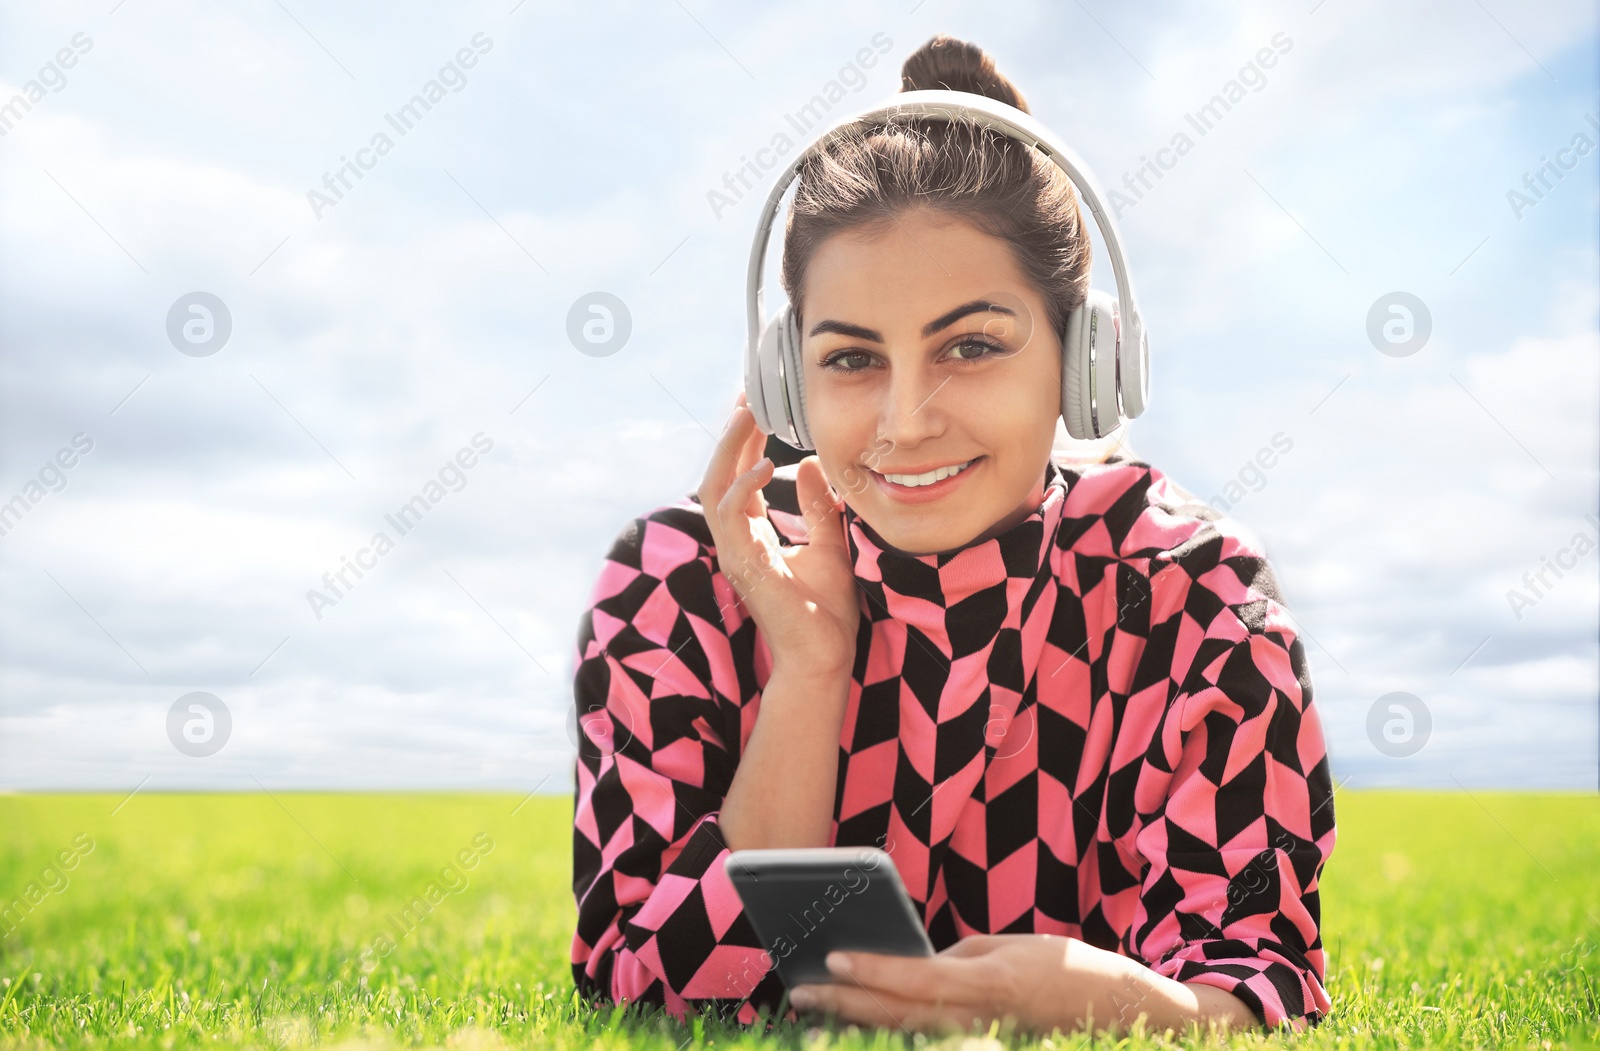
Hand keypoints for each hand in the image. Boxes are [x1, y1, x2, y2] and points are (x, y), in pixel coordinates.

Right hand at [697, 391, 859, 674]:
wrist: (823, 658)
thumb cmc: (825, 613)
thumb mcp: (830, 545)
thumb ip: (819, 508)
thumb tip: (813, 464)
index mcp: (753, 536)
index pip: (739, 477)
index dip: (746, 441)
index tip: (758, 407)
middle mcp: (737, 541)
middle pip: (720, 475)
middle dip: (733, 435)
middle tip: (748, 397)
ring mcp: (735, 553)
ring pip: (714, 488)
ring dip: (730, 450)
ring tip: (748, 416)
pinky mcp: (742, 565)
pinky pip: (729, 517)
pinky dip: (741, 487)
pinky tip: (764, 466)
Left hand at [785, 934, 1186, 1037]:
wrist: (1120, 1011)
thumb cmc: (1065, 968)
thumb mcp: (1009, 946)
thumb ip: (957, 957)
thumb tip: (912, 966)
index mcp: (990, 982)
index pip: (919, 978)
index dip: (874, 971)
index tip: (833, 960)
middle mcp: (980, 1019)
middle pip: (900, 1014)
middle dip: (846, 1004)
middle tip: (800, 992)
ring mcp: (980, 1040)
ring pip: (906, 1035)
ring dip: (857, 1025)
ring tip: (814, 1015)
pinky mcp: (982, 1046)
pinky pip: (926, 1042)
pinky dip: (888, 1033)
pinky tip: (856, 1027)